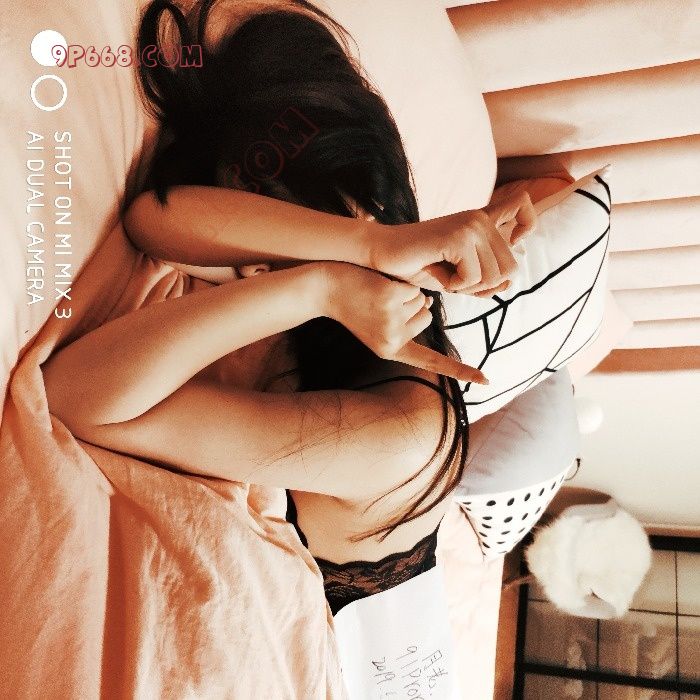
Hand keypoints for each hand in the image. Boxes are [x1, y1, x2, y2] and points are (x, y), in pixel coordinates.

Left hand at [319, 262, 488, 383]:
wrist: (326, 289)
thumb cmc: (353, 306)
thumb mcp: (376, 327)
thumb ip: (405, 325)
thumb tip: (428, 307)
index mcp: (392, 351)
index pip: (432, 363)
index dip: (461, 371)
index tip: (486, 380)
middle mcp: (394, 340)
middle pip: (427, 316)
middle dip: (412, 305)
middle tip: (381, 304)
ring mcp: (392, 319)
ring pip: (422, 300)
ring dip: (406, 292)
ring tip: (377, 295)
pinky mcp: (391, 298)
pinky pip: (414, 288)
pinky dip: (401, 283)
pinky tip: (379, 287)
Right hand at [368, 191, 535, 295]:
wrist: (384, 255)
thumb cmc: (420, 266)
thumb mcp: (459, 278)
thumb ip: (485, 281)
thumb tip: (508, 284)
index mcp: (482, 221)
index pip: (523, 205)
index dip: (527, 226)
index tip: (511, 241)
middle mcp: (480, 219)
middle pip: (511, 268)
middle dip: (483, 285)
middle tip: (457, 278)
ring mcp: (470, 226)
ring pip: (492, 277)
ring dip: (466, 287)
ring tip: (444, 273)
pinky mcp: (458, 238)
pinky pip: (472, 278)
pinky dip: (453, 286)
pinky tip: (436, 272)